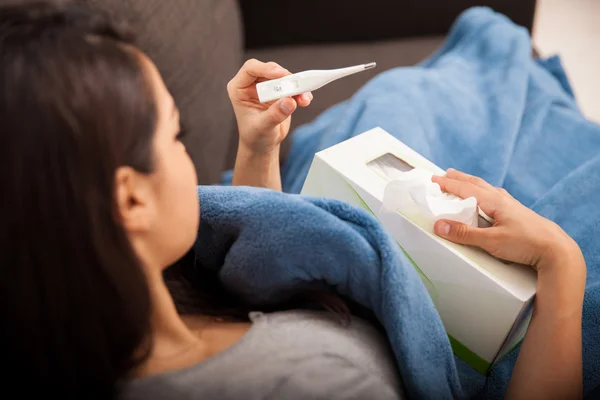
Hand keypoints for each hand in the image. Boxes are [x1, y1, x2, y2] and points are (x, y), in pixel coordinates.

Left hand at [227, 59, 312, 153]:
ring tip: (304, 99)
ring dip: (296, 86)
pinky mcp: (280, 92)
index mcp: (239, 88)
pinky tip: (305, 100)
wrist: (262, 144)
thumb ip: (274, 114)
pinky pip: (293, 86)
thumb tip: (289, 101)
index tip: (281, 75)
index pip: (251, 69)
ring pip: (284, 78)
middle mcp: (252, 85)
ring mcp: (267, 87)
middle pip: (271, 71)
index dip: (266, 69)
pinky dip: (300, 92)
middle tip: (297, 88)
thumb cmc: (255, 136)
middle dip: (285, 79)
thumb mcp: (262, 127)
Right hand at [431, 169, 584, 273]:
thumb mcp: (491, 241)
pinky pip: (495, 197)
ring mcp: (511, 206)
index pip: (465, 189)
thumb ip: (464, 233)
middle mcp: (502, 200)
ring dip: (472, 184)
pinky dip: (484, 193)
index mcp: (494, 202)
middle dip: (460, 178)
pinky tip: (487, 199)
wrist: (556, 251)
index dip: (448, 185)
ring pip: (487, 189)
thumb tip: (439, 225)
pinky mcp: (517, 214)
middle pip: (477, 184)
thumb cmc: (526, 243)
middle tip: (446, 173)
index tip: (433, 180)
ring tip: (464, 182)